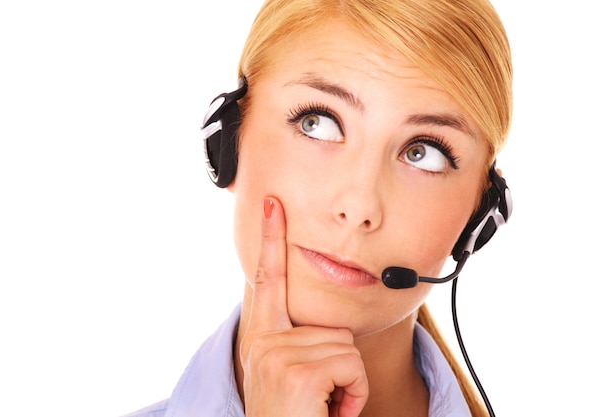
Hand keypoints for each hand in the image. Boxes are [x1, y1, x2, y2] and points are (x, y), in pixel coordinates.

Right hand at [238, 197, 368, 416]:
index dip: (272, 240)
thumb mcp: (289, 377)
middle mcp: (262, 342)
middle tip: (319, 400)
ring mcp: (277, 355)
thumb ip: (297, 342)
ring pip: (346, 347)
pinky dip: (353, 395)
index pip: (267, 280)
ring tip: (322, 408)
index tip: (273, 205)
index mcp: (261, 339)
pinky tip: (329, 413)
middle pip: (333, 326)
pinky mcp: (297, 371)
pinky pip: (352, 366)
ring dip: (348, 384)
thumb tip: (330, 325)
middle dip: (341, 367)